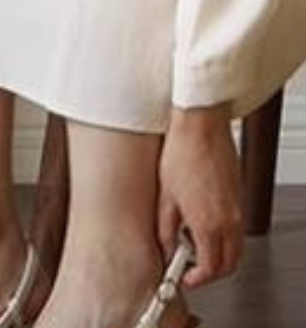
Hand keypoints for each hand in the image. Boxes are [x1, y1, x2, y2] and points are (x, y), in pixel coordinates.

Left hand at [158, 105, 243, 286]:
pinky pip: (236, 228)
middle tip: (189, 264)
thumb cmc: (181, 152)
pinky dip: (223, 235)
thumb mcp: (165, 194)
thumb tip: (165, 245)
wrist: (201, 126)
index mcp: (209, 224)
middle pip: (229, 264)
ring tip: (191, 240)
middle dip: (210, 271)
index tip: (184, 276)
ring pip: (235, 248)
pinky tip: (201, 220)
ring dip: (218, 253)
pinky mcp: (238, 197)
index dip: (196, 278)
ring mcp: (237, 209)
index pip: (211, 268)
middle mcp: (229, 221)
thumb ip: (165, 227)